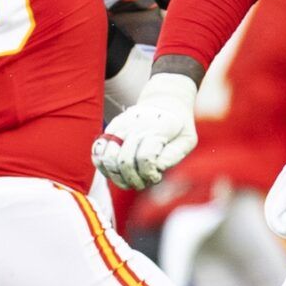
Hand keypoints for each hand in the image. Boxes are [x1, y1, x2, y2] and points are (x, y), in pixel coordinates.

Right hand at [92, 71, 198, 189]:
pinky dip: (103, 167)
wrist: (164, 102)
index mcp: (157, 129)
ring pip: (108, 158)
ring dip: (117, 177)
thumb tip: (157, 167)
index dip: (150, 174)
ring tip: (129, 182)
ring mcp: (119, 128)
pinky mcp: (109, 131)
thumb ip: (175, 155)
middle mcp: (135, 127)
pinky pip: (97, 152)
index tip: (157, 177)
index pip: (145, 158)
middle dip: (134, 179)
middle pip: (124, 161)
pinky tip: (115, 173)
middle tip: (143, 183)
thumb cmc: (178, 127)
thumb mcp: (187, 139)